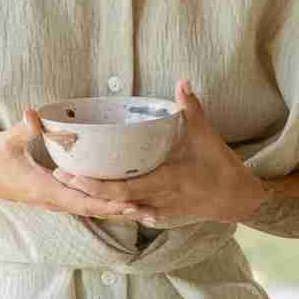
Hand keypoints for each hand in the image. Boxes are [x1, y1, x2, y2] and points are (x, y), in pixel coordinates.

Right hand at [0, 110, 142, 221]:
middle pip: (93, 209)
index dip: (107, 203)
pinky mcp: (52, 196)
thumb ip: (23, 128)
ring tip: (145, 211)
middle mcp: (52, 199)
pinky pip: (81, 203)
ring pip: (89, 209)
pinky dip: (102, 205)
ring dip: (115, 211)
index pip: (82, 200)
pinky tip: (119, 202)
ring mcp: (52, 200)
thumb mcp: (5, 142)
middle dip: (121, 211)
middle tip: (152, 212)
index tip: (131, 203)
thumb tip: (34, 113)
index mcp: (44, 189)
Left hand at [48, 79, 266, 229]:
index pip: (123, 187)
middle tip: (60, 175)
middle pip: (113, 199)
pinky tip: (97, 199)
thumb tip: (183, 82)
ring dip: (96, 199)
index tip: (74, 174)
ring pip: (120, 208)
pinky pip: (132, 212)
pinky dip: (114, 206)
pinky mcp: (161, 215)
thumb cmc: (223, 170)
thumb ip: (192, 110)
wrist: (238, 200)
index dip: (96, 185)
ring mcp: (159, 211)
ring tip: (71, 184)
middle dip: (85, 189)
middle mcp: (158, 200)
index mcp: (166, 181)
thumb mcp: (208, 138)